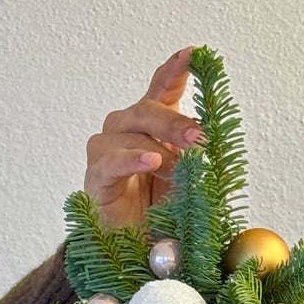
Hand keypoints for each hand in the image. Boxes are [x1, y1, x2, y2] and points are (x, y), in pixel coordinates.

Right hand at [84, 46, 205, 228]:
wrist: (135, 249)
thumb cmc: (160, 210)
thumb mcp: (188, 177)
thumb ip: (195, 155)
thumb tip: (208, 141)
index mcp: (151, 125)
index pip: (161, 89)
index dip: (175, 70)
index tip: (194, 54)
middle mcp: (126, 129)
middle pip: (148, 110)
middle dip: (176, 122)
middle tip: (201, 137)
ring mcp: (107, 150)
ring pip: (131, 134)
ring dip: (160, 149)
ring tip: (180, 169)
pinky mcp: (96, 176)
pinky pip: (111, 161)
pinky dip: (132, 160)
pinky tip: (151, 162)